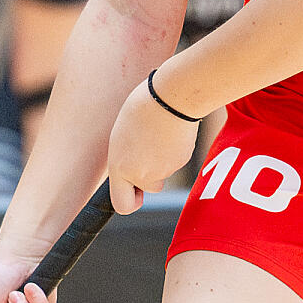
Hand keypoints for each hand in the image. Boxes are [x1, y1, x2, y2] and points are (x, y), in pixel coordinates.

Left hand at [107, 74, 198, 210]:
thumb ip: (126, 156)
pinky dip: (174, 150)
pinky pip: (176, 160)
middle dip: (151, 181)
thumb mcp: (122, 135)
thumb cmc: (142, 108)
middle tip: (151, 154)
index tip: (135, 193)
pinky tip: (171, 132)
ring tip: (158, 132)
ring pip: (164, 172)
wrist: (171, 98)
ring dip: (162, 158)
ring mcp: (163, 170)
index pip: (123, 205)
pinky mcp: (182, 162)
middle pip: (150, 189)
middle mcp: (141, 174)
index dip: (130, 201)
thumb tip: (134, 167)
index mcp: (120, 166)